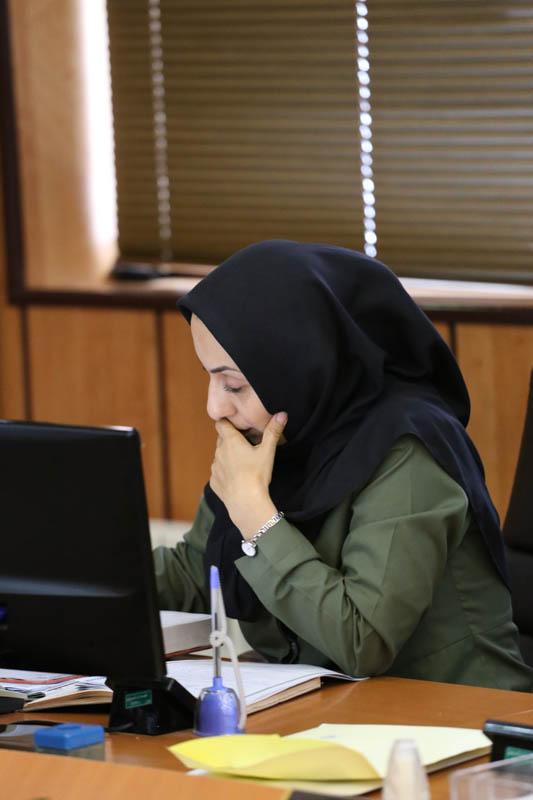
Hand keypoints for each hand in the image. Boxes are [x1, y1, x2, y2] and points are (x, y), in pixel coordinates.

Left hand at [210, 412, 287, 537]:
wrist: (246, 502)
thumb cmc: (257, 475)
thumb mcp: (267, 451)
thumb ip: (273, 431)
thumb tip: (282, 414)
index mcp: (230, 441)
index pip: (221, 423)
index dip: (227, 422)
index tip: (236, 425)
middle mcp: (219, 452)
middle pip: (221, 439)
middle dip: (230, 439)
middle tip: (245, 443)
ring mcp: (215, 468)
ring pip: (219, 456)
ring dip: (228, 456)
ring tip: (242, 463)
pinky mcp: (214, 482)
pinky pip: (218, 473)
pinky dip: (225, 472)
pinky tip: (236, 478)